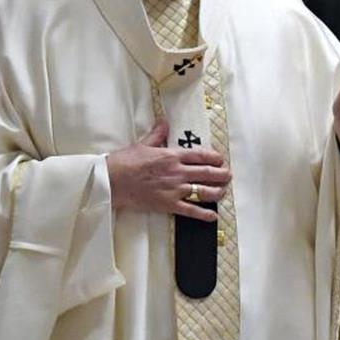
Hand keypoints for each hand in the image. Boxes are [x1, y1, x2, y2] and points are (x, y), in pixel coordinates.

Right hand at [106, 119, 230, 221]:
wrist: (111, 181)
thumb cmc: (125, 162)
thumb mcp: (143, 144)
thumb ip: (157, 134)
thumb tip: (164, 123)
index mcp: (172, 155)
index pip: (201, 155)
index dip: (215, 158)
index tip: (221, 159)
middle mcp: (178, 172)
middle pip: (208, 173)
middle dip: (222, 174)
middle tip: (228, 175)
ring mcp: (174, 189)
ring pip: (204, 191)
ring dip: (217, 192)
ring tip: (223, 192)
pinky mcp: (168, 204)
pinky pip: (191, 210)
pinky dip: (204, 214)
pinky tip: (213, 216)